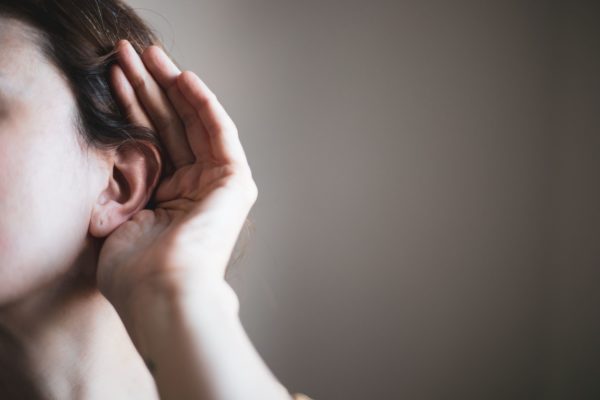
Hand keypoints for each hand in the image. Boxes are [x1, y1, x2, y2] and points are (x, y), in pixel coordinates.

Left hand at [96, 39, 255, 321]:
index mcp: (168, 200)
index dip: (132, 108)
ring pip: (193, 124)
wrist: (162, 292)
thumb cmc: (135, 269)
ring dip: (173, 88)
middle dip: (150, 88)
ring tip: (150, 54)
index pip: (151, 141)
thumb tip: (111, 155)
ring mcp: (217, 185)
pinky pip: (220, 133)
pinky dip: (204, 105)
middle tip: (130, 54)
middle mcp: (195, 189)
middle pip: (171, 127)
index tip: (113, 78)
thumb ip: (120, 183)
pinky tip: (185, 78)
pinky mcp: (235, 182)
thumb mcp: (116, 216)